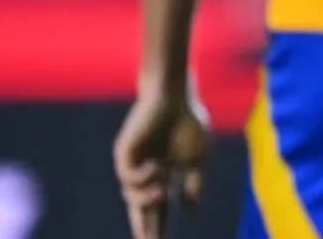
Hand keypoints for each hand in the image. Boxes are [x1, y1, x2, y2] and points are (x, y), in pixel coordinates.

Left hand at [113, 87, 209, 238]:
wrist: (174, 96)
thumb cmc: (188, 122)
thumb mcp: (198, 159)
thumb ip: (194, 184)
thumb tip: (192, 209)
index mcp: (164, 175)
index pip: (160, 208)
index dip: (160, 226)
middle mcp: (145, 173)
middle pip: (141, 208)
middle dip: (144, 227)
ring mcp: (133, 163)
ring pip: (131, 196)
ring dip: (147, 199)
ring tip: (161, 191)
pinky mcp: (124, 153)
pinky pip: (128, 178)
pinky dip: (143, 178)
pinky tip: (157, 167)